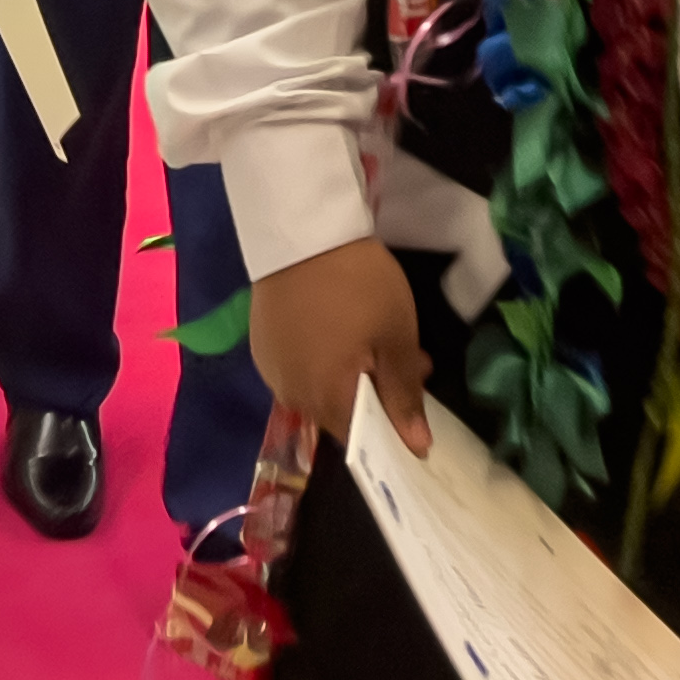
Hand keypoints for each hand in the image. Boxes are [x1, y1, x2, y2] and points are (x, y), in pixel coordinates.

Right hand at [249, 237, 432, 451]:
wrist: (303, 234)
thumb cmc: (358, 285)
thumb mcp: (395, 335)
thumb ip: (404, 394)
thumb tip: (417, 446)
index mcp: (325, 401)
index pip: (362, 442)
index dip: (393, 428)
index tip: (416, 403)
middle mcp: (291, 397)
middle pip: (340, 415)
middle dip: (376, 396)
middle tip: (409, 360)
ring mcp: (272, 372)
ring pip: (319, 391)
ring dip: (350, 377)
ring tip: (377, 340)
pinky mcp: (262, 348)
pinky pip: (300, 371)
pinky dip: (324, 362)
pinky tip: (340, 332)